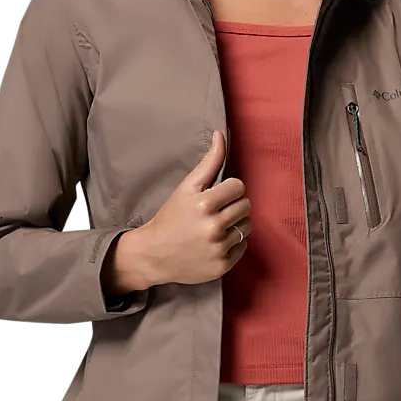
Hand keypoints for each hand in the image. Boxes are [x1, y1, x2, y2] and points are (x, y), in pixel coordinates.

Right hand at [139, 130, 251, 286]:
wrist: (153, 255)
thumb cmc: (170, 218)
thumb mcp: (186, 188)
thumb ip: (209, 162)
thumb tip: (222, 134)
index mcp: (204, 204)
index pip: (238, 186)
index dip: (228, 189)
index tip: (216, 196)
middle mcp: (213, 227)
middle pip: (246, 206)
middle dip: (233, 206)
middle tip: (216, 211)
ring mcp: (218, 249)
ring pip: (247, 226)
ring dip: (235, 224)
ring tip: (216, 226)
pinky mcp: (222, 266)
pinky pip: (243, 247)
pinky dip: (234, 244)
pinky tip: (216, 242)